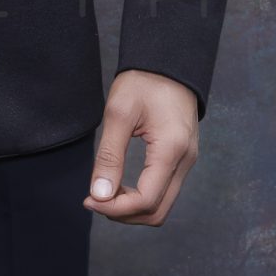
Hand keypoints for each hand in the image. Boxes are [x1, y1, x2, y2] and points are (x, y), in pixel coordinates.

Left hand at [83, 69, 199, 225]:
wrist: (168, 62)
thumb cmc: (143, 81)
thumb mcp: (119, 113)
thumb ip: (109, 156)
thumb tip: (100, 195)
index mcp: (171, 150)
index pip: (146, 200)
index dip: (115, 208)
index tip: (89, 199)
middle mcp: (185, 161)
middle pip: (157, 212)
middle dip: (123, 213)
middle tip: (94, 199)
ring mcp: (186, 161)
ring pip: (162, 205)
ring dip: (132, 208)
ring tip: (104, 194)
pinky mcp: (182, 158)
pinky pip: (164, 191)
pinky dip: (141, 197)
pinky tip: (120, 186)